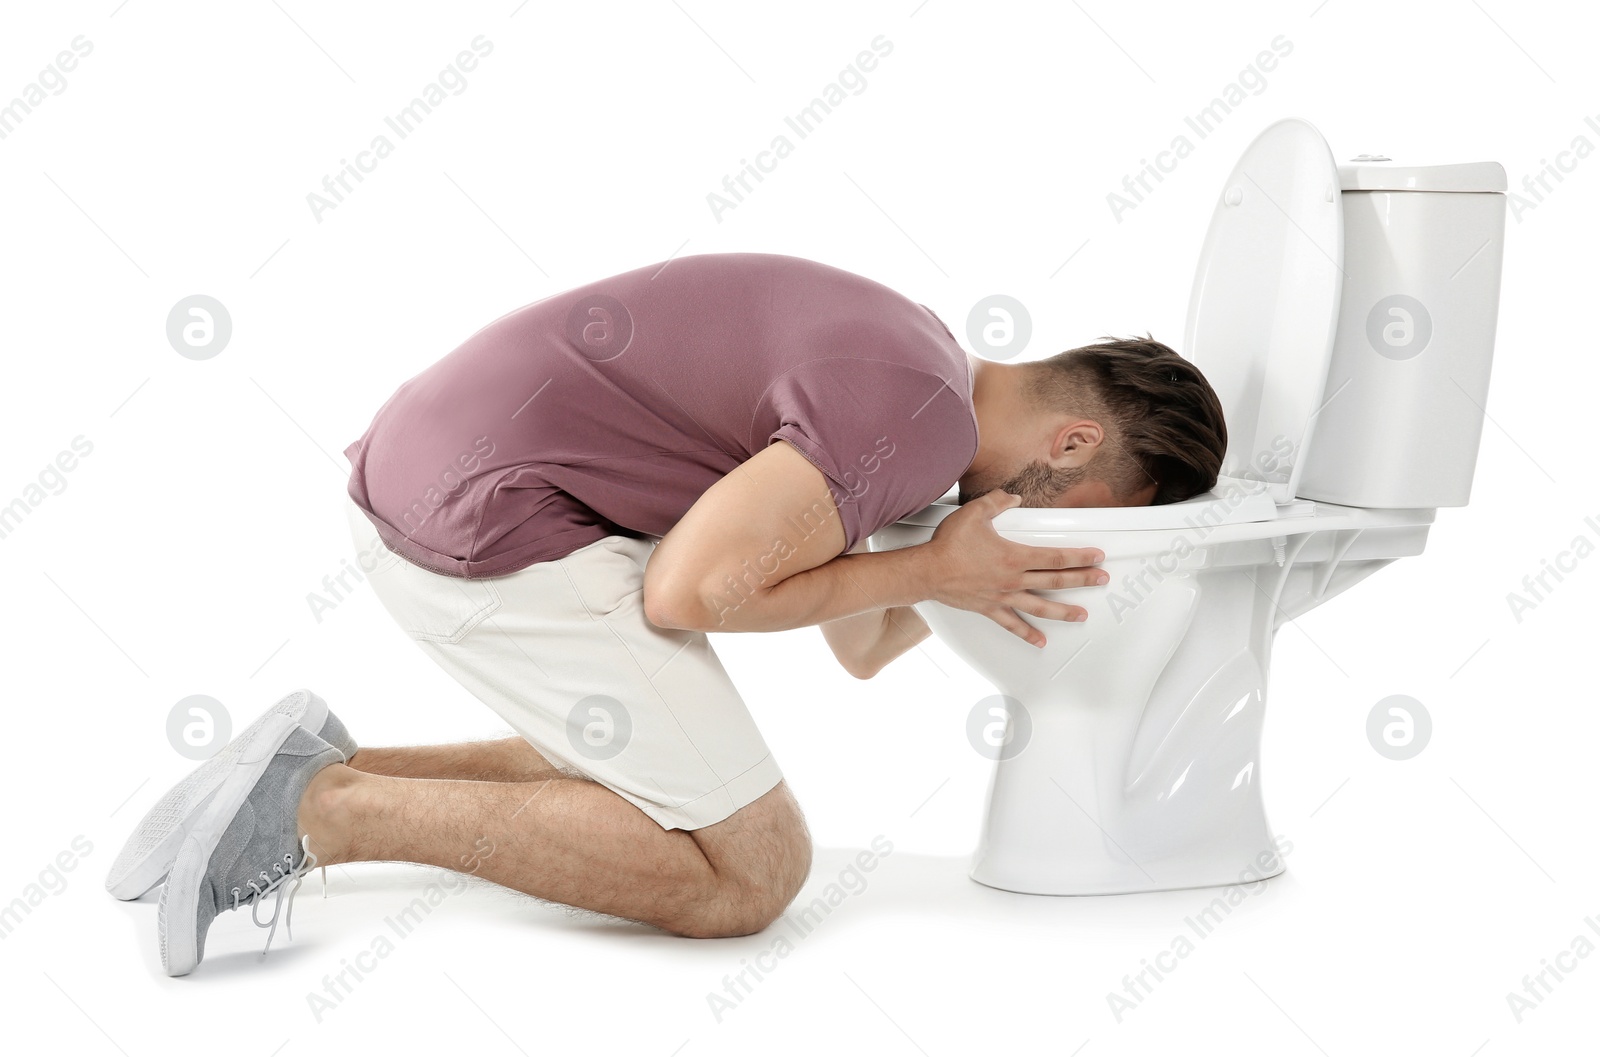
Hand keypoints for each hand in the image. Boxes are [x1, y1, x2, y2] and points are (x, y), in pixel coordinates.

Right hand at [920, 490, 1105, 647]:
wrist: (926, 571)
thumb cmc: (948, 545)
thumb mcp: (974, 513)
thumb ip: (997, 502)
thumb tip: (1012, 497)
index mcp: (1014, 556)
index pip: (1055, 557)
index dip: (1080, 557)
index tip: (1097, 557)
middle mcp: (1012, 579)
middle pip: (1055, 581)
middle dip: (1082, 580)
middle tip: (1101, 580)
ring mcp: (1002, 597)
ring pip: (1040, 607)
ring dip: (1064, 611)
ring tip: (1081, 615)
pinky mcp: (989, 608)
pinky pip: (1012, 624)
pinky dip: (1027, 633)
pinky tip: (1040, 640)